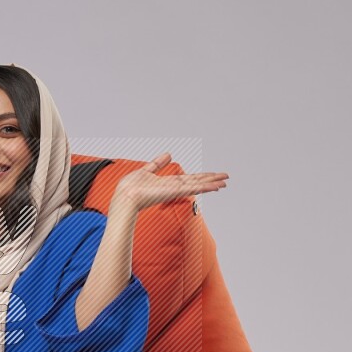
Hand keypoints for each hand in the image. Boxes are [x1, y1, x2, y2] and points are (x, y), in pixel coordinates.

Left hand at [113, 153, 228, 213]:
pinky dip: (204, 188)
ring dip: (212, 184)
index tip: (213, 175)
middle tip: (226, 179)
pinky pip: (192, 189)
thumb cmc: (130, 188)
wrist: (125, 197)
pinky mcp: (174, 191)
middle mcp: (174, 187)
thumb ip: (158, 163)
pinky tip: (214, 187)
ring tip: (225, 183)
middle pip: (197, 181)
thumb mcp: (146, 170)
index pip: (189, 178)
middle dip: (211, 180)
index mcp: (168, 183)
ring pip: (197, 185)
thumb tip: (168, 154)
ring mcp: (174, 190)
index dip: (201, 176)